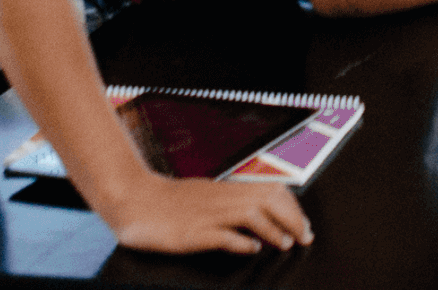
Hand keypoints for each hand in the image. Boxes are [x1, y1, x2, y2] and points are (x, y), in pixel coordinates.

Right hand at [103, 174, 312, 255]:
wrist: (132, 199)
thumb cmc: (167, 201)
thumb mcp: (205, 197)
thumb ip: (230, 204)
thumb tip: (256, 223)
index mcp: (225, 189)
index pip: (271, 189)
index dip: (293, 206)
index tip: (304, 224)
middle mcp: (220, 198)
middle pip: (268, 199)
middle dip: (292, 218)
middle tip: (305, 236)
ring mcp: (206, 215)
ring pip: (251, 214)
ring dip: (274, 229)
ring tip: (286, 243)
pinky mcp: (191, 233)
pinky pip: (221, 235)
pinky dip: (241, 242)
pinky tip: (251, 249)